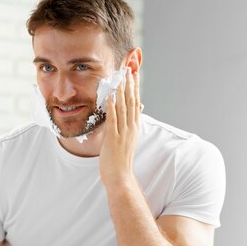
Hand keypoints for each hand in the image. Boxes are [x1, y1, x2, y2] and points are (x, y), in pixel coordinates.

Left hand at [99, 69, 140, 188]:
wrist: (120, 177)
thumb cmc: (120, 161)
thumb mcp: (127, 141)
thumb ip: (129, 126)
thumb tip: (133, 113)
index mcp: (134, 127)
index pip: (135, 103)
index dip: (134, 88)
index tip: (134, 75)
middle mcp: (131, 128)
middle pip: (132, 101)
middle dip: (130, 84)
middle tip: (129, 69)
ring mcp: (123, 132)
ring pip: (123, 107)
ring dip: (122, 90)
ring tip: (121, 76)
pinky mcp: (114, 137)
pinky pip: (113, 119)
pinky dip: (112, 106)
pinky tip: (110, 95)